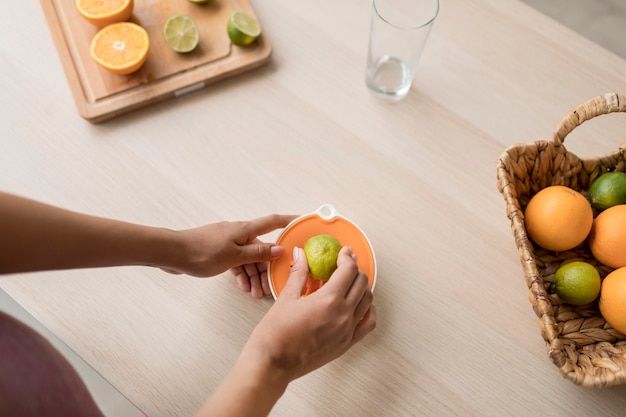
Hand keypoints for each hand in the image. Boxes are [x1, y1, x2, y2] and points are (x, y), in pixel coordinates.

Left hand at [160, 215, 295, 294]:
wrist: (172, 253)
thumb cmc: (201, 251)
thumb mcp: (235, 256)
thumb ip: (258, 253)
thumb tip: (279, 249)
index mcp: (245, 230)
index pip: (273, 222)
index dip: (290, 221)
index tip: (303, 221)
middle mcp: (239, 234)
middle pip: (261, 248)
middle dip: (269, 267)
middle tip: (274, 284)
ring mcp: (228, 243)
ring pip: (248, 259)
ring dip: (254, 275)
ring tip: (257, 293)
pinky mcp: (218, 252)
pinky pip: (236, 262)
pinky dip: (241, 274)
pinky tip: (243, 287)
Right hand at [240, 246, 376, 381]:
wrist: (273, 364)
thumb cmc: (275, 334)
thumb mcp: (286, 297)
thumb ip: (299, 273)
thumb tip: (301, 254)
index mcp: (329, 300)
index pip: (348, 270)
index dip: (347, 257)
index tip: (343, 253)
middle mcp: (343, 315)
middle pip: (362, 283)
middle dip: (354, 270)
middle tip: (345, 264)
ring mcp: (347, 331)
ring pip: (368, 301)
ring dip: (362, 287)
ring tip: (350, 282)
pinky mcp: (346, 344)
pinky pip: (367, 324)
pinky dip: (368, 310)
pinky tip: (359, 305)